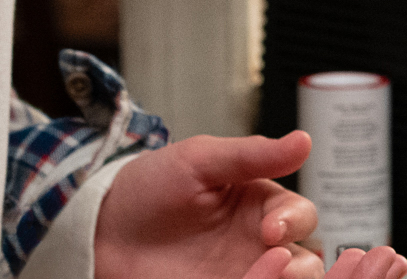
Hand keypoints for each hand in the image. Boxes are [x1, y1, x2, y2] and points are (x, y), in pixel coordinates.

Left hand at [94, 127, 406, 278]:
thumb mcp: (201, 160)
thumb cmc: (150, 186)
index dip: (294, 222)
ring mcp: (239, 273)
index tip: (270, 228)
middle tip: (276, 263)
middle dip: (303, 267)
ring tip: (264, 278)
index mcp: (260, 205)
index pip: (300, 216)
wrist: (101, 231)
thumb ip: (253, 154)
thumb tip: (304, 140)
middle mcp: (256, 244)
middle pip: (306, 260)